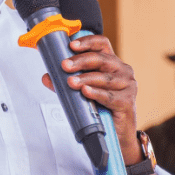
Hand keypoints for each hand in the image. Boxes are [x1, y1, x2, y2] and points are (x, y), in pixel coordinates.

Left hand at [41, 34, 141, 163]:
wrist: (118, 132)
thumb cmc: (102, 107)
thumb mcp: (82, 90)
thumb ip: (66, 82)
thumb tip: (47, 77)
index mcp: (112, 63)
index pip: (102, 44)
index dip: (87, 42)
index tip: (71, 45)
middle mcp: (122, 70)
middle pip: (102, 59)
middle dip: (81, 61)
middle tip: (64, 65)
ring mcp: (127, 85)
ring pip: (104, 78)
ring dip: (85, 78)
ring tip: (70, 82)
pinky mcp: (127, 101)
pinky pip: (110, 96)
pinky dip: (96, 93)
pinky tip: (86, 91)